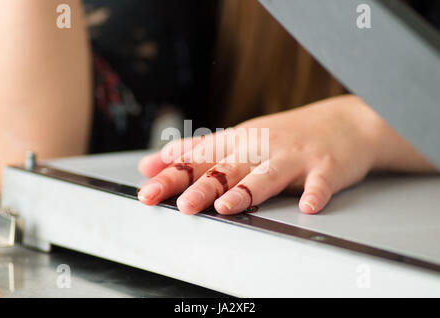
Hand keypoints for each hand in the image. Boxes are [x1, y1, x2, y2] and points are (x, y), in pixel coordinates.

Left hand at [138, 95, 435, 213]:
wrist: (344, 122)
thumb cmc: (286, 135)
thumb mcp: (240, 137)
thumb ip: (198, 151)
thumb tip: (154, 162)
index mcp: (239, 141)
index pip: (200, 158)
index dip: (171, 174)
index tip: (148, 189)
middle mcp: (261, 147)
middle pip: (226, 168)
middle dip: (201, 187)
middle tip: (181, 206)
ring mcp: (293, 156)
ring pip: (265, 175)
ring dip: (245, 191)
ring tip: (226, 207)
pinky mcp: (325, 167)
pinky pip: (319, 183)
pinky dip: (314, 193)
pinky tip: (307, 206)